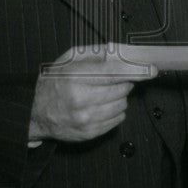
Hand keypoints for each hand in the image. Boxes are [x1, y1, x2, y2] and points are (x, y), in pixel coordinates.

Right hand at [28, 45, 156, 142]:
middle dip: (123, 82)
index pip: (114, 73)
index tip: (151, 70)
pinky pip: (118, 120)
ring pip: (122, 105)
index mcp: (76, 78)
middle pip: (122, 89)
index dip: (136, 71)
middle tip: (110, 80)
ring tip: (102, 93)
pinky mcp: (89, 133)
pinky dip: (115, 111)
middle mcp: (81, 100)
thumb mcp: (68, 60)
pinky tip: (101, 106)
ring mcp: (86, 119)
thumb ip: (95, 54)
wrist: (35, 112)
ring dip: (119, 97)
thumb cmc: (53, 82)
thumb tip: (120, 53)